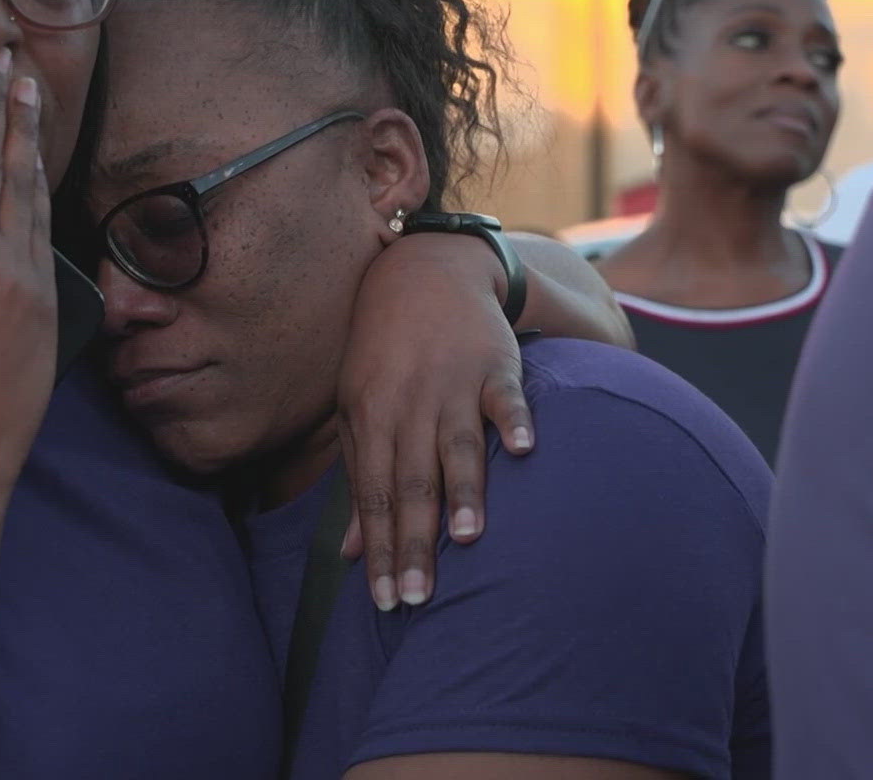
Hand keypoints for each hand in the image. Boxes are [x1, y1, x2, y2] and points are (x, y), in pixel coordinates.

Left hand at [337, 232, 534, 611]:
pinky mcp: (494, 363)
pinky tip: (522, 449)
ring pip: (455, 444)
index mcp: (371, 420)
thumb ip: (361, 480)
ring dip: (462, 489)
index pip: (374, 497)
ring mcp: (452, 383)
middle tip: (418, 598)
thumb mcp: (362, 411)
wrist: (425, 272)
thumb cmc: (387, 352)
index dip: (381, 550)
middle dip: (414, 543)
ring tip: (466, 538)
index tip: (387, 601)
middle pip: (411, 483)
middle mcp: (408, 405)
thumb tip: (350, 553)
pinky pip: (505, 395)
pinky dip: (513, 419)